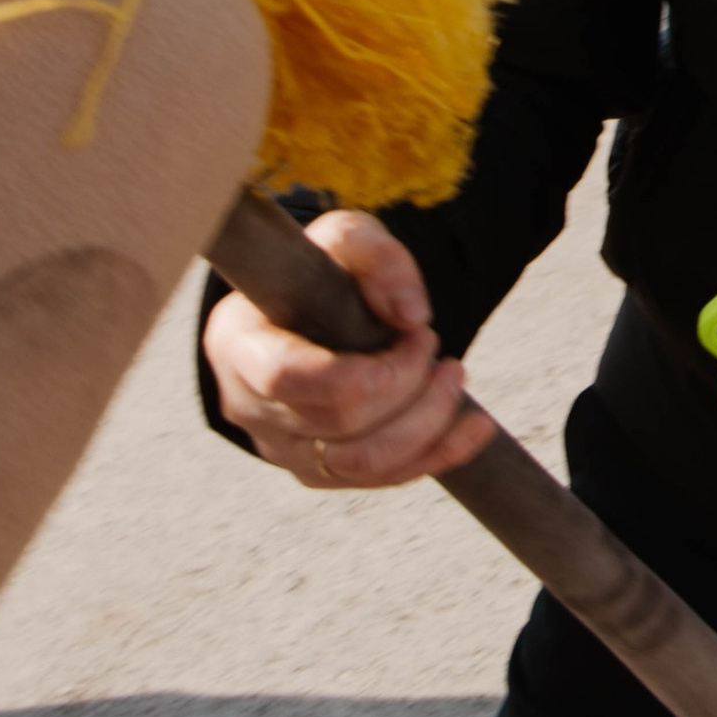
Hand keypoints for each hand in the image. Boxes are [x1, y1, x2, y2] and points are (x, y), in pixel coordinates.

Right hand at [203, 208, 490, 490]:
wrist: (308, 307)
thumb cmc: (320, 270)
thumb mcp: (345, 237)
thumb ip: (376, 256)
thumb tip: (412, 314)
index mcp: (240, 343)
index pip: (287, 378)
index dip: (356, 371)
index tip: (413, 337)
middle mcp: (249, 406)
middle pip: (338, 422)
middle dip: (407, 382)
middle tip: (432, 341)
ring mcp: (281, 446)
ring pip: (361, 463)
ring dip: (426, 423)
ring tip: (454, 375)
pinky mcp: (317, 469)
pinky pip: (378, 480)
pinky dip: (436, 455)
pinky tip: (476, 427)